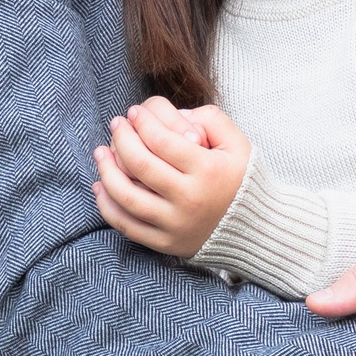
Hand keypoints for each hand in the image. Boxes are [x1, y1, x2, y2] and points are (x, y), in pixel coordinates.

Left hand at [92, 97, 248, 257]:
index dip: (143, 122)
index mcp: (207, 171)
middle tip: (116, 124)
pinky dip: (107, 205)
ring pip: (127, 196)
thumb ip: (211, 119)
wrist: (255, 230)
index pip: (162, 141)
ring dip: (106, 171)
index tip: (133, 112)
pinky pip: (127, 226)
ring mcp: (175, 224)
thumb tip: (176, 115)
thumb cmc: (242, 180)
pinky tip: (100, 186)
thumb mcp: (238, 144)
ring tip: (101, 152)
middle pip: (140, 165)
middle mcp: (189, 199)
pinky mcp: (166, 243)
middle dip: (121, 138)